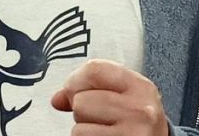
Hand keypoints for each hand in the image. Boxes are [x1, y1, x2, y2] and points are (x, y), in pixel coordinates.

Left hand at [51, 59, 167, 135]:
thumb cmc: (138, 123)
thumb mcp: (125, 99)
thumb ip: (93, 89)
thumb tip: (57, 99)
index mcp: (140, 86)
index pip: (94, 69)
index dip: (75, 80)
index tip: (73, 91)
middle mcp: (140, 109)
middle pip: (81, 101)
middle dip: (81, 111)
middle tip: (100, 119)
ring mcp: (133, 133)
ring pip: (79, 128)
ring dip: (84, 131)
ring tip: (104, 131)